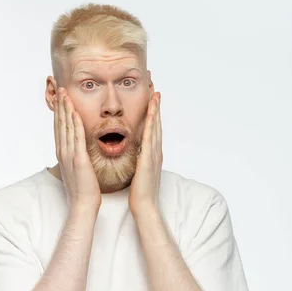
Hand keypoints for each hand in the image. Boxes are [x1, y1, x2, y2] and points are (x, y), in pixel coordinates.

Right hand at [53, 88, 101, 211]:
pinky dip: (74, 124)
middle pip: (60, 124)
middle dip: (60, 105)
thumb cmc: (83, 190)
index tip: (60, 98)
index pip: (60, 128)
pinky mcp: (78, 160)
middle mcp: (63, 152)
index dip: (59, 112)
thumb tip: (79, 151)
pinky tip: (74, 112)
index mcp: (63, 154)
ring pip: (66, 127)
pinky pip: (76, 138)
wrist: (83, 205)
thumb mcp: (78, 169)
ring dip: (65, 109)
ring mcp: (69, 155)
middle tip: (60, 88)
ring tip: (65, 94)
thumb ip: (77, 157)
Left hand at [129, 92, 162, 216]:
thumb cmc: (140, 192)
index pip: (152, 126)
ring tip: (155, 91)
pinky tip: (152, 113)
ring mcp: (154, 154)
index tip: (150, 94)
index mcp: (152, 152)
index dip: (152, 109)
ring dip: (156, 108)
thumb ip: (139, 159)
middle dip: (155, 103)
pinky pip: (151, 137)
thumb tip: (135, 151)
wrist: (145, 206)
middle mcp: (156, 150)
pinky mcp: (150, 159)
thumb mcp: (138, 170)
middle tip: (154, 84)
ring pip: (156, 126)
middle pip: (157, 121)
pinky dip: (152, 124)